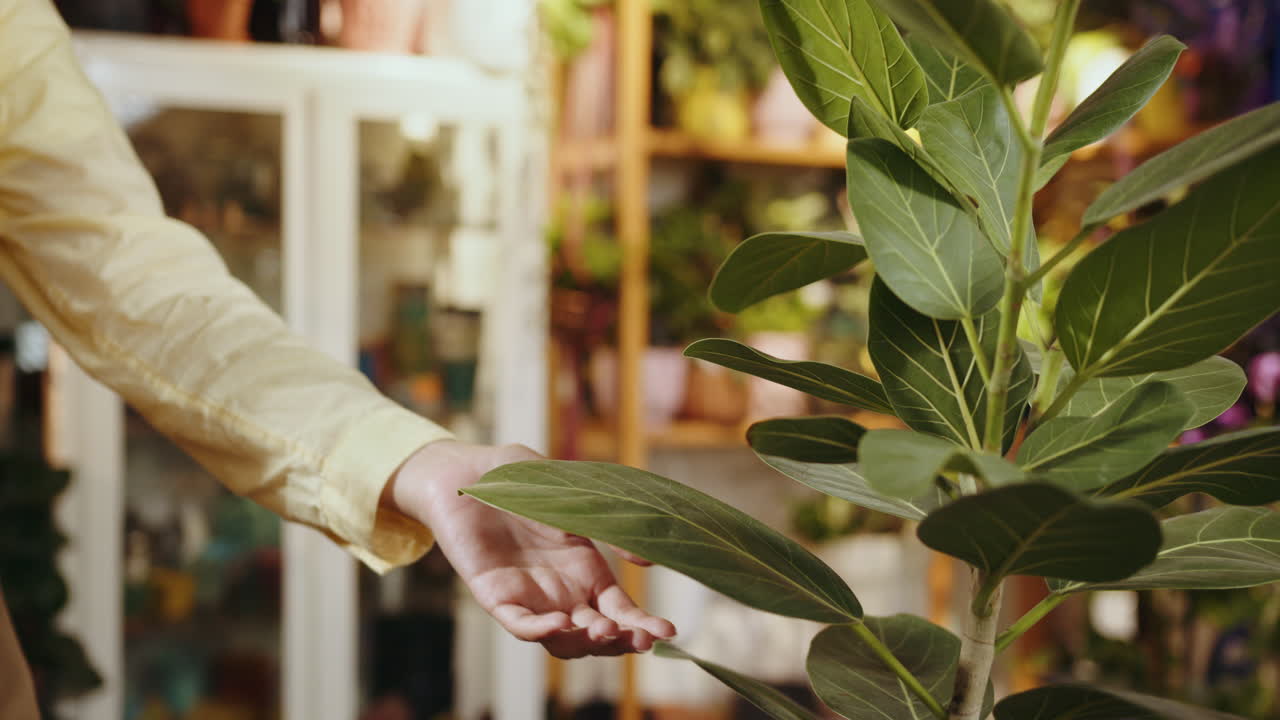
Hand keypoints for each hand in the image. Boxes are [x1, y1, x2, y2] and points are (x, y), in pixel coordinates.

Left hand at [385, 440, 676, 657]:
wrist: (466, 472)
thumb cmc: (520, 479)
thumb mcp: (574, 495)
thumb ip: (609, 522)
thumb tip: (648, 558)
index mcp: (586, 569)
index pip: (620, 610)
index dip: (642, 625)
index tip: (666, 632)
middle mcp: (561, 590)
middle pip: (596, 634)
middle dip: (619, 642)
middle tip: (637, 639)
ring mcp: (529, 595)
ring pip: (561, 639)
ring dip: (584, 643)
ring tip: (600, 630)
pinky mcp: (494, 594)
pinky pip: (518, 623)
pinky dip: (538, 630)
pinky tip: (558, 624)